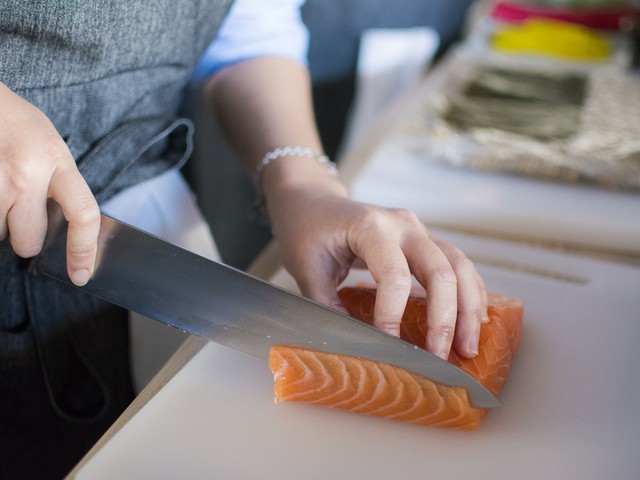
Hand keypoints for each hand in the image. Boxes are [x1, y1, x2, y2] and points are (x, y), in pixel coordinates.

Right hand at [0, 82, 99, 284]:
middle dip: (25, 239)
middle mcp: (26, 174)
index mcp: (56, 161)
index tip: (82, 273)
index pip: (84, 215)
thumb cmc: (16, 124)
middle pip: (29, 241)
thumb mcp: (51, 148)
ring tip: (0, 190)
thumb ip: (60, 186)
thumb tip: (66, 232)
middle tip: (21, 215)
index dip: (84, 250)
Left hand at [266, 177, 487, 359]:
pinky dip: (469, 292)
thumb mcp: (305, 269)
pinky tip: (473, 321)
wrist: (314, 201)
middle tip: (442, 357)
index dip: (393, 314)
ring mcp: (418, 229)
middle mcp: (402, 224)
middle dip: (445, 318)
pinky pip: (457, 264)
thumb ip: (326, 305)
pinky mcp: (424, 239)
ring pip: (459, 265)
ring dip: (468, 307)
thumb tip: (353, 346)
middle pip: (440, 270)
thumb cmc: (306, 231)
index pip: (393, 275)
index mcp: (370, 227)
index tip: (389, 347)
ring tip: (469, 346)